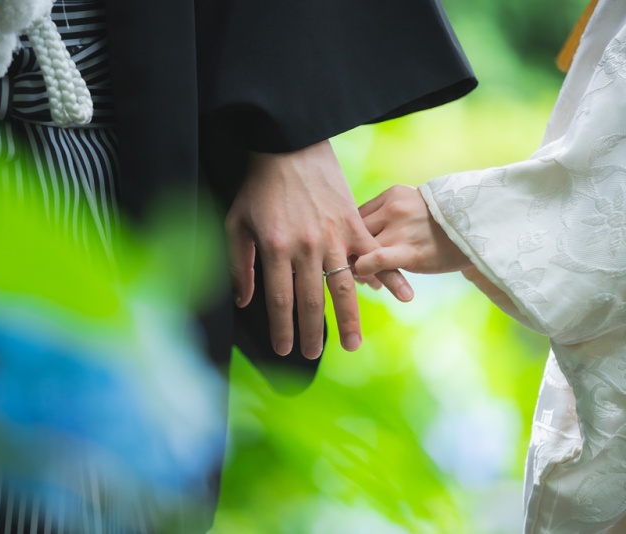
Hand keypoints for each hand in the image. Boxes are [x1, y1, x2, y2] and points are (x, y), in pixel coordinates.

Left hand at [225, 140, 412, 358]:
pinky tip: (403, 298)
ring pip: (343, 286)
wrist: (290, 147)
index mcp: (275, 249)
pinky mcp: (353, 224)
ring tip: (352, 346)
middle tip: (312, 356)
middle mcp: (307, 247)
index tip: (284, 350)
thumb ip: (239, 265)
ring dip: (349, 319)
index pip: (279, 300)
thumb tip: (244, 302)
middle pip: (311, 301)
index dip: (282, 328)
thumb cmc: (259, 187)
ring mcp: (334, 236)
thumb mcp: (236, 224)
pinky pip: (374, 255)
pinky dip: (390, 276)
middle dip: (312, 333)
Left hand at [354, 185, 472, 276]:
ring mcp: (399, 230)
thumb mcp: (414, 206)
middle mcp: (392, 209)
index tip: (352, 251)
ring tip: (363, 278)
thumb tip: (364, 239)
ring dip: (356, 266)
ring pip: (361, 248)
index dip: (350, 236)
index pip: (355, 216)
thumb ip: (389, 216)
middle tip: (351, 268)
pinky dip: (365, 272)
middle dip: (348, 251)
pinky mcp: (409, 251)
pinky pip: (375, 262)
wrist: (482, 226)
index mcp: (392, 196)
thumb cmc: (446, 222)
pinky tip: (373, 283)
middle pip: (353, 231)